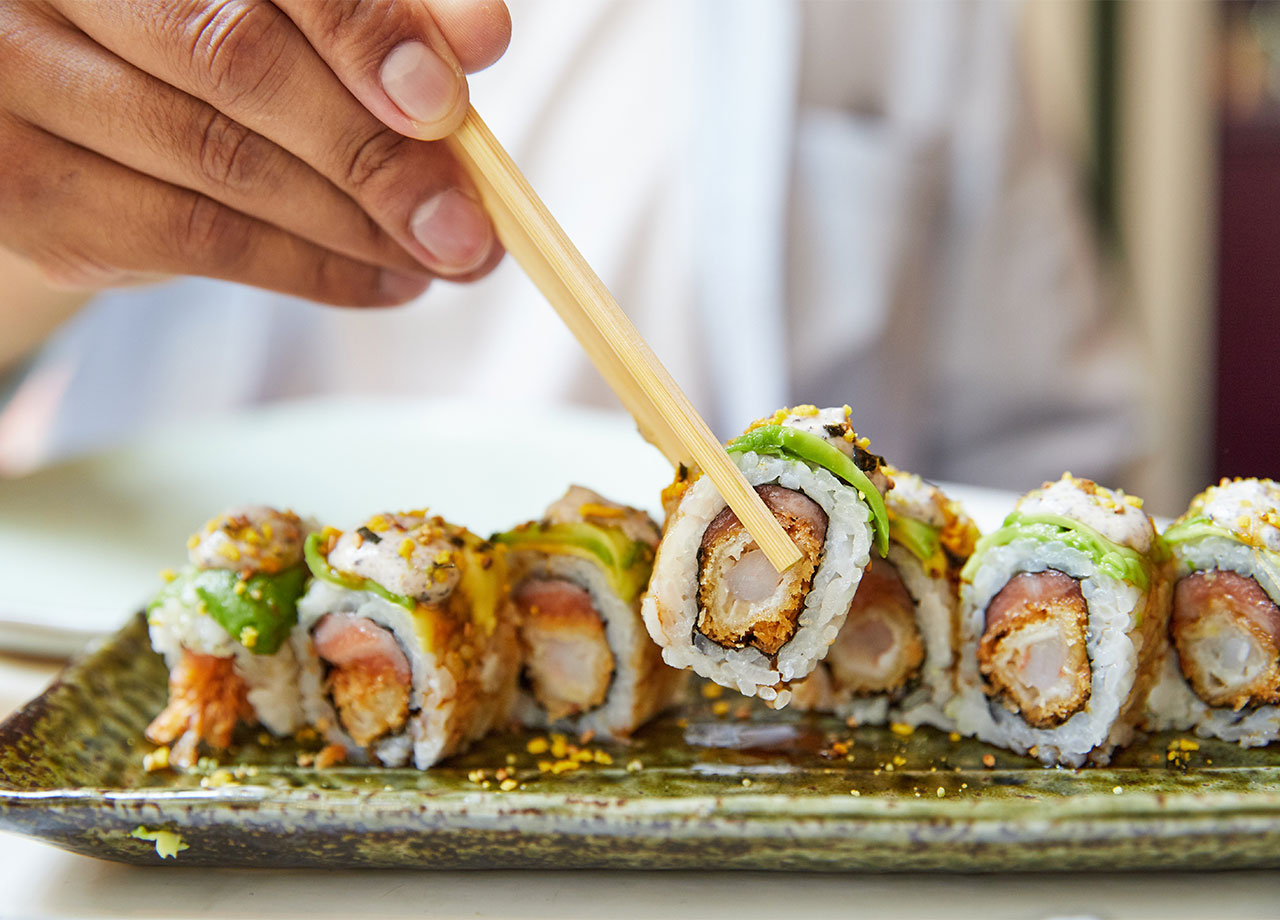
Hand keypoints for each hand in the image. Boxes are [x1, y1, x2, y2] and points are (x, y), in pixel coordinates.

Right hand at [0, 0, 509, 306]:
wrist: (89, 100)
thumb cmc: (211, 36)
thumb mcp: (301, 12)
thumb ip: (383, 15)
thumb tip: (482, 36)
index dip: (364, 33)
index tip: (444, 106)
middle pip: (234, 60)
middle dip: (373, 155)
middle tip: (465, 224)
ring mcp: (21, 80)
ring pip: (219, 163)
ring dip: (354, 227)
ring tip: (440, 257)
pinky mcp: (26, 189)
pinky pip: (194, 240)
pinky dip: (311, 271)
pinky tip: (384, 281)